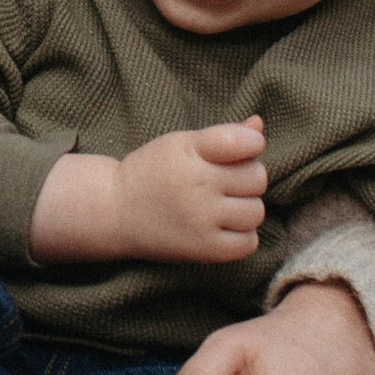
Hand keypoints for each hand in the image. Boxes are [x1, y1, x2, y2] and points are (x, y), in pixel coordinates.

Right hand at [29, 119, 267, 265]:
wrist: (115, 211)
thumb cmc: (153, 172)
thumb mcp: (181, 144)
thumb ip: (223, 134)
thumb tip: (259, 125)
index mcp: (190, 150)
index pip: (246, 142)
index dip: (252, 144)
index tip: (242, 148)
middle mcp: (197, 185)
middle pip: (257, 178)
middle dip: (247, 177)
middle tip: (224, 182)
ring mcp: (201, 219)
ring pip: (256, 212)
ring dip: (245, 208)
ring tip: (223, 205)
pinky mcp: (203, 249)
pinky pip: (249, 242)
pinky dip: (242, 236)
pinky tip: (223, 227)